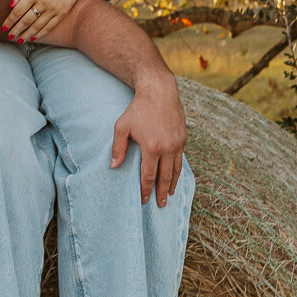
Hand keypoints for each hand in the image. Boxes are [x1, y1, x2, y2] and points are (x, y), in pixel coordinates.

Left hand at [4, 0, 86, 42]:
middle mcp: (43, 1)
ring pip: (37, 26)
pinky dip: (40, 34)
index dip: (10, 21)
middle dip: (16, 30)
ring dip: (26, 35)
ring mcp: (54, 8)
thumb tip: (10, 5)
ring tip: (20, 40)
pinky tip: (33, 38)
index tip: (4, 27)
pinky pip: (49, 27)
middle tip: (10, 36)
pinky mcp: (62, 14)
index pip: (18, 10)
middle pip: (26, 20)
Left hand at [110, 75, 187, 206]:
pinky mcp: (183, 138)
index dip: (145, 189)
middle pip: (165, 177)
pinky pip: (180, 159)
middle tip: (160, 205)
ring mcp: (177, 143)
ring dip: (172, 184)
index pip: (148, 175)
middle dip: (161, 192)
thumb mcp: (121, 126)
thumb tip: (114, 167)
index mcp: (151, 147)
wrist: (160, 91)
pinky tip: (174, 176)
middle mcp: (167, 147)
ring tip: (169, 195)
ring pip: (176, 170)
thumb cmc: (138, 108)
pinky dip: (178, 170)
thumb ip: (118, 148)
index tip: (143, 200)